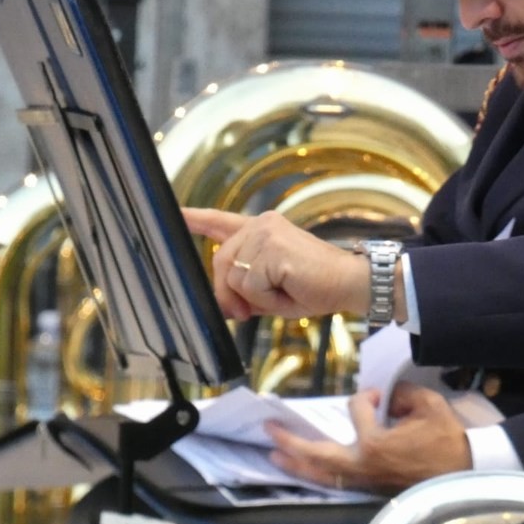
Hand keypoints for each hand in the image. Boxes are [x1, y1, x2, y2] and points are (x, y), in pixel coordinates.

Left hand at [183, 207, 367, 320]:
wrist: (349, 283)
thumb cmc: (315, 286)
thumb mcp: (271, 290)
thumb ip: (244, 290)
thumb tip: (221, 305)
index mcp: (262, 230)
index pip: (221, 221)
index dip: (195, 218)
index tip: (174, 212)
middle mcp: (262, 225)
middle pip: (222, 263)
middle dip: (231, 293)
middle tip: (250, 310)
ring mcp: (267, 233)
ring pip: (235, 278)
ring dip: (256, 297)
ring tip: (284, 291)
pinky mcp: (274, 249)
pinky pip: (251, 285)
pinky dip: (267, 299)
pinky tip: (289, 288)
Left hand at [268, 382, 473, 493]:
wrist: (462, 472)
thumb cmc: (446, 439)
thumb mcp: (428, 404)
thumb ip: (401, 393)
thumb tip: (385, 398)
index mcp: (375, 442)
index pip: (357, 408)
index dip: (368, 397)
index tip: (381, 397)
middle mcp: (362, 464)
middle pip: (317, 454)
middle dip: (291, 441)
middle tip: (269, 430)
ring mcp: (364, 480)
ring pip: (321, 474)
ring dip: (296, 463)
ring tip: (274, 455)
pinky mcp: (368, 488)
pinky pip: (334, 482)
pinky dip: (315, 475)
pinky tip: (306, 471)